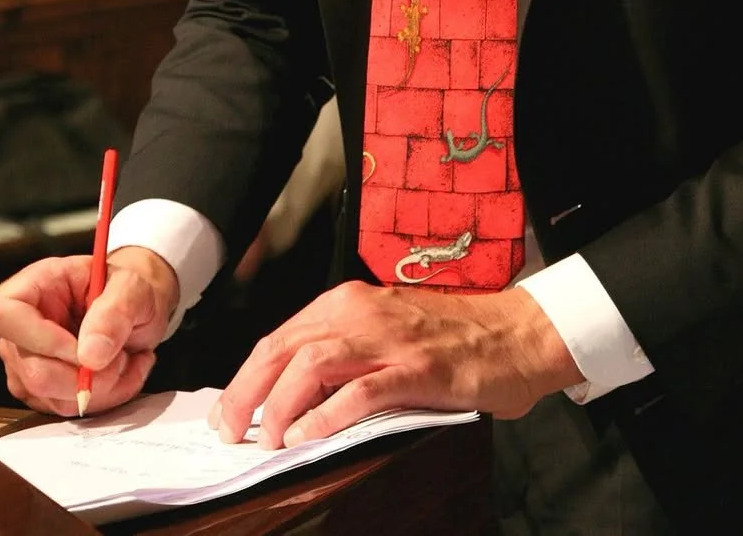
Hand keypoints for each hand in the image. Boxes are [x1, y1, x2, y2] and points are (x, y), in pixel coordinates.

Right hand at [0, 246, 178, 416]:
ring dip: (102, 387)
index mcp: (36, 285)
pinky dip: (103, 397)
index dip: (40, 339)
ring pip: (52, 397)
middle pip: (32, 371)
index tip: (83, 348)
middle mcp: (21, 326)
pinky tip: (120, 372)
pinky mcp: (39, 390)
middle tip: (122, 356)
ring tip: (126, 359)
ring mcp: (25, 362)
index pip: (0, 314)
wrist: (137, 310)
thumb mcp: (134, 288)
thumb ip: (115, 312)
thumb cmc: (129, 291)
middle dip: (87, 375)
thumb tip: (90, 354)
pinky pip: (66, 408)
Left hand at [209, 281, 581, 449]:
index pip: (280, 337)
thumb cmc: (450, 338)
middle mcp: (363, 313)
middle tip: (230, 432)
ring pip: (313, 363)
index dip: (246, 377)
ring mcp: (391, 340)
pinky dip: (328, 414)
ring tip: (268, 439)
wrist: (515, 334)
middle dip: (247, 392)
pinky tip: (310, 436)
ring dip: (280, 404)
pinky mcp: (419, 369)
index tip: (227, 413)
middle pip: (284, 347)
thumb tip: (287, 395)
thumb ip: (343, 353)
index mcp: (350, 303)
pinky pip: (363, 390)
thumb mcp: (385, 333)